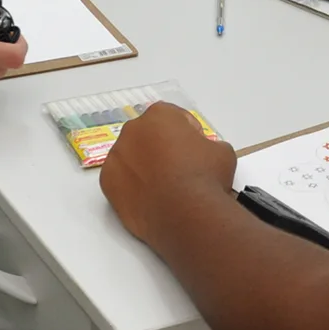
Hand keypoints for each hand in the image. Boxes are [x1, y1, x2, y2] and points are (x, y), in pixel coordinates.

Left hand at [101, 102, 236, 245]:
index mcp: (159, 115)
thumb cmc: (205, 177)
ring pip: (130, 157)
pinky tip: (150, 198)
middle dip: (160, 148)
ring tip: (163, 188)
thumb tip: (203, 153)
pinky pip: (120, 180)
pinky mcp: (107, 182)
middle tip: (178, 169)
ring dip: (144, 166)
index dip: (186, 133)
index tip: (193, 149)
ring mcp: (117, 156)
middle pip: (147, 135)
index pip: (172, 118)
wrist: (187, 214)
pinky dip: (132, 187)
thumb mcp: (221, 150)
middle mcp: (133, 130)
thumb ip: (207, 144)